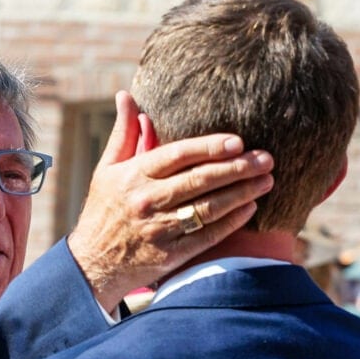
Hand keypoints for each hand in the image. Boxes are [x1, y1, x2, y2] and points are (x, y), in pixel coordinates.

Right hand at [67, 91, 273, 311]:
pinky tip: (250, 208)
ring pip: (208, 208)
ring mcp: (159, 229)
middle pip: (199, 180)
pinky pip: (206, 236)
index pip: (177, 155)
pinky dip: (230, 222)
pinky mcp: (170, 254)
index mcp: (133, 175)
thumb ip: (123, 133)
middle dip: (236, 169)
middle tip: (266, 159)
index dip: (209, 147)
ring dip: (241, 194)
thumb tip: (126, 95)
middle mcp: (146, 201)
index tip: (237, 142)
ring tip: (266, 180)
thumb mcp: (106, 169)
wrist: (93, 263)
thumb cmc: (103, 210)